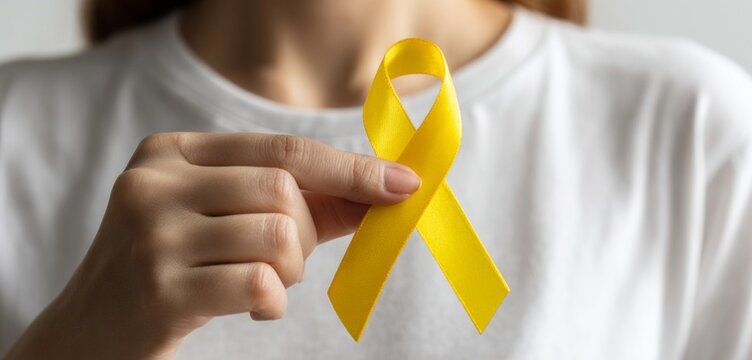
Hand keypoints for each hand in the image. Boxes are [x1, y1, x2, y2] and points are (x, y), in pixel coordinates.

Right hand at [5, 133, 419, 358]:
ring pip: (276, 234)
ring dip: (289, 270)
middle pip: (282, 190)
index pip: (282, 149)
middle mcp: (153, 183)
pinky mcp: (159, 290)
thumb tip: (386, 191)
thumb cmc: (176, 268)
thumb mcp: (226, 221)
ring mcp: (152, 235)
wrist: (91, 333)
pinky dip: (273, 301)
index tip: (404, 183)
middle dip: (303, 233)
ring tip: (260, 283)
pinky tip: (251, 306)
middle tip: (283, 260)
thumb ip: (302, 203)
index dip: (351, 168)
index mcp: (170, 152)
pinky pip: (259, 283)